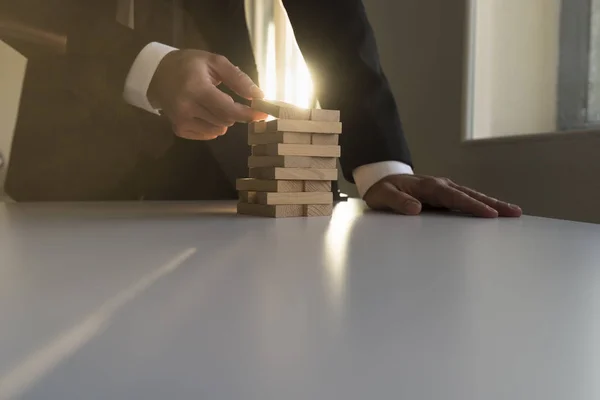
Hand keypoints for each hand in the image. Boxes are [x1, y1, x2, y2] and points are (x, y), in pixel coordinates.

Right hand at [148, 49, 267, 139]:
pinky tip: (205, 112)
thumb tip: (259, 96)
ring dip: (224, 119)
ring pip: (219, 130)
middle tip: (236, 101)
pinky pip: (209, 134)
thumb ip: (238, 79)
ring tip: (214, 103)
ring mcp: (181, 121)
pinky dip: (214, 125)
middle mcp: (187, 108)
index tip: (263, 114)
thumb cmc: (189, 65)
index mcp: (196, 89)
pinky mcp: (179, 130)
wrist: (157, 74)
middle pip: (226, 120)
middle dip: (236, 113)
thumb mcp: (215, 62)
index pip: (228, 109)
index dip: (248, 114)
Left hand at [364, 174, 522, 217]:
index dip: (472, 205)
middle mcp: (440, 186)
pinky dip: (481, 205)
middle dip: (493, 203)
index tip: (489, 214)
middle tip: (514, 212)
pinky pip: (465, 201)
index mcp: (428, 186)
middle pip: (470, 195)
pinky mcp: (444, 197)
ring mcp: (444, 190)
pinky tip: (494, 213)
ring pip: (471, 196)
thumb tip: (415, 208)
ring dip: (492, 204)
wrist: (381, 181)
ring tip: (513, 213)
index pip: (454, 197)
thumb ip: (397, 202)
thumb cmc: (383, 190)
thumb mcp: (384, 196)